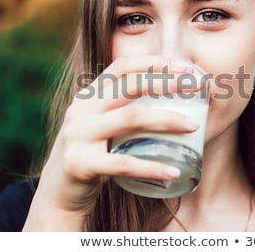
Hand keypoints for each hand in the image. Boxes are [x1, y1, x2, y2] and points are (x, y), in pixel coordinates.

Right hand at [23, 56, 199, 230]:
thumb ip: (124, 108)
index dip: (154, 62)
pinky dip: (152, 167)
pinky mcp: (80, 163)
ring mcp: (78, 135)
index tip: (184, 67)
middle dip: (166, 83)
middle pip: (130, 87)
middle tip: (195, 87)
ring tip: (194, 126)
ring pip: (130, 118)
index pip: (122, 66)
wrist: (59, 191)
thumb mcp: (102, 123)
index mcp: (89, 95)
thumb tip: (172, 98)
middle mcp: (81, 109)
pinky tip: (173, 171)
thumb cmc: (92, 153)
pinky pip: (123, 163)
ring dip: (167, 120)